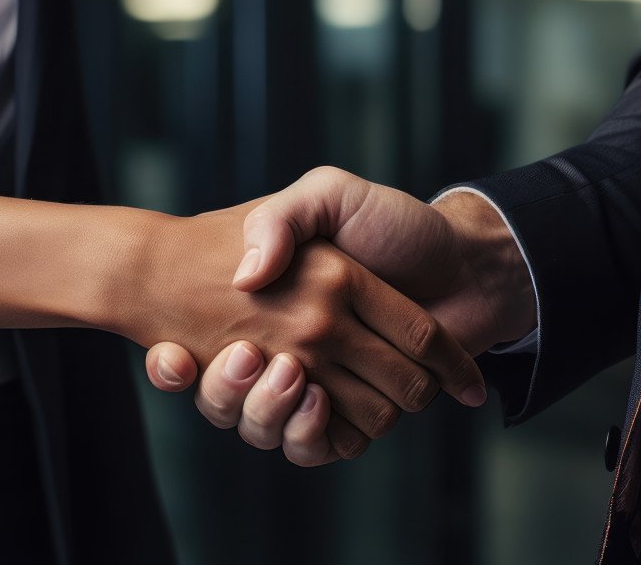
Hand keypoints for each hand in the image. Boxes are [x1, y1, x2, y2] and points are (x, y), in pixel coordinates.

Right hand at [109, 202, 486, 458]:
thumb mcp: (328, 194)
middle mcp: (297, 344)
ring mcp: (326, 381)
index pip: (211, 344)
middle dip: (232, 388)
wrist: (469, 261)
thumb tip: (247, 275)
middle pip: (238, 394)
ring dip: (270, 412)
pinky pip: (321, 446)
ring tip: (288, 374)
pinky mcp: (357, 414)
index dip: (178, 365)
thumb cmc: (399, 223)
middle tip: (247, 354)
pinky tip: (316, 402)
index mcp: (274, 301)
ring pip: (275, 426)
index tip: (171, 356)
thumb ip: (283, 217)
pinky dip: (313, 435)